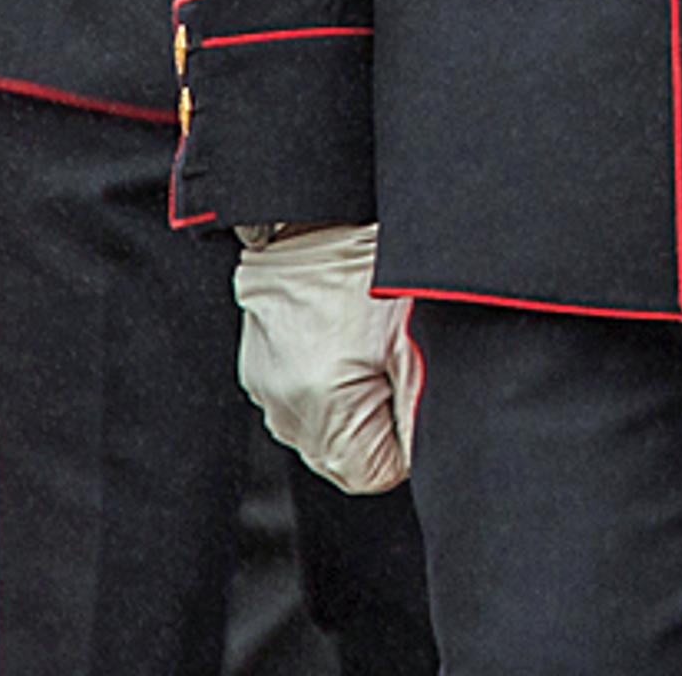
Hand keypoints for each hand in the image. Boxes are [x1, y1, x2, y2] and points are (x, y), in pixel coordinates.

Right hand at [232, 224, 418, 494]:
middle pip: (344, 456)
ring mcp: (262, 382)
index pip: (374, 474)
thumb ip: (421, 418)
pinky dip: (322, 379)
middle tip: (390, 359)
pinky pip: (299, 397)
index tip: (410, 391)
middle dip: (376, 421)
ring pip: (322, 429)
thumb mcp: (415, 344)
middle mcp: (281, 402)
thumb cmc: (373, 262)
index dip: (405, 439)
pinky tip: (338, 336)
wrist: (321, 206)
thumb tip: (426, 461)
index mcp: (320, 405)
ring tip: (363, 341)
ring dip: (348, 402)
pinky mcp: (255, 362)